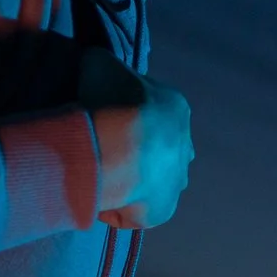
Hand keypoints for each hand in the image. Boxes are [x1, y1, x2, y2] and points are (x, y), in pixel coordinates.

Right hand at [79, 50, 192, 229]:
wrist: (114, 143)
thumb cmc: (108, 99)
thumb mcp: (99, 63)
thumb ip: (99, 64)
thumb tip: (92, 66)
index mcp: (176, 109)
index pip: (154, 114)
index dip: (126, 118)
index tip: (104, 122)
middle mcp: (184, 147)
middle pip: (162, 151)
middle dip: (138, 154)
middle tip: (105, 152)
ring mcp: (175, 182)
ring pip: (154, 183)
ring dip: (132, 182)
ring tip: (101, 177)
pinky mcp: (161, 211)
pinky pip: (135, 213)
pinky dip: (116, 209)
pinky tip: (97, 197)